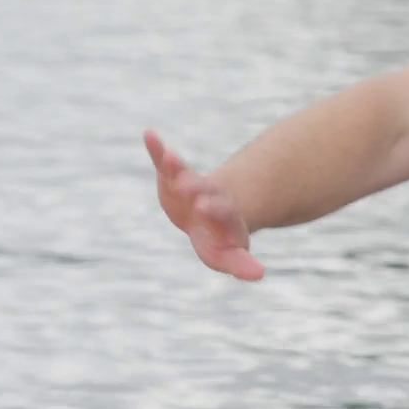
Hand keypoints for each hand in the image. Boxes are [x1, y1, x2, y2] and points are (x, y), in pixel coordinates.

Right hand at [146, 130, 264, 280]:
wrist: (211, 210)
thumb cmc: (218, 238)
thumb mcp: (228, 254)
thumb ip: (240, 263)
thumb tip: (259, 275)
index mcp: (222, 215)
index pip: (221, 212)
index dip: (214, 209)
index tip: (204, 206)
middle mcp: (207, 196)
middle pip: (204, 190)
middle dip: (195, 188)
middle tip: (185, 185)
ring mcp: (188, 185)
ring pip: (183, 173)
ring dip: (175, 166)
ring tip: (168, 156)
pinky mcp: (171, 177)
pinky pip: (164, 161)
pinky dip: (157, 149)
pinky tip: (149, 134)